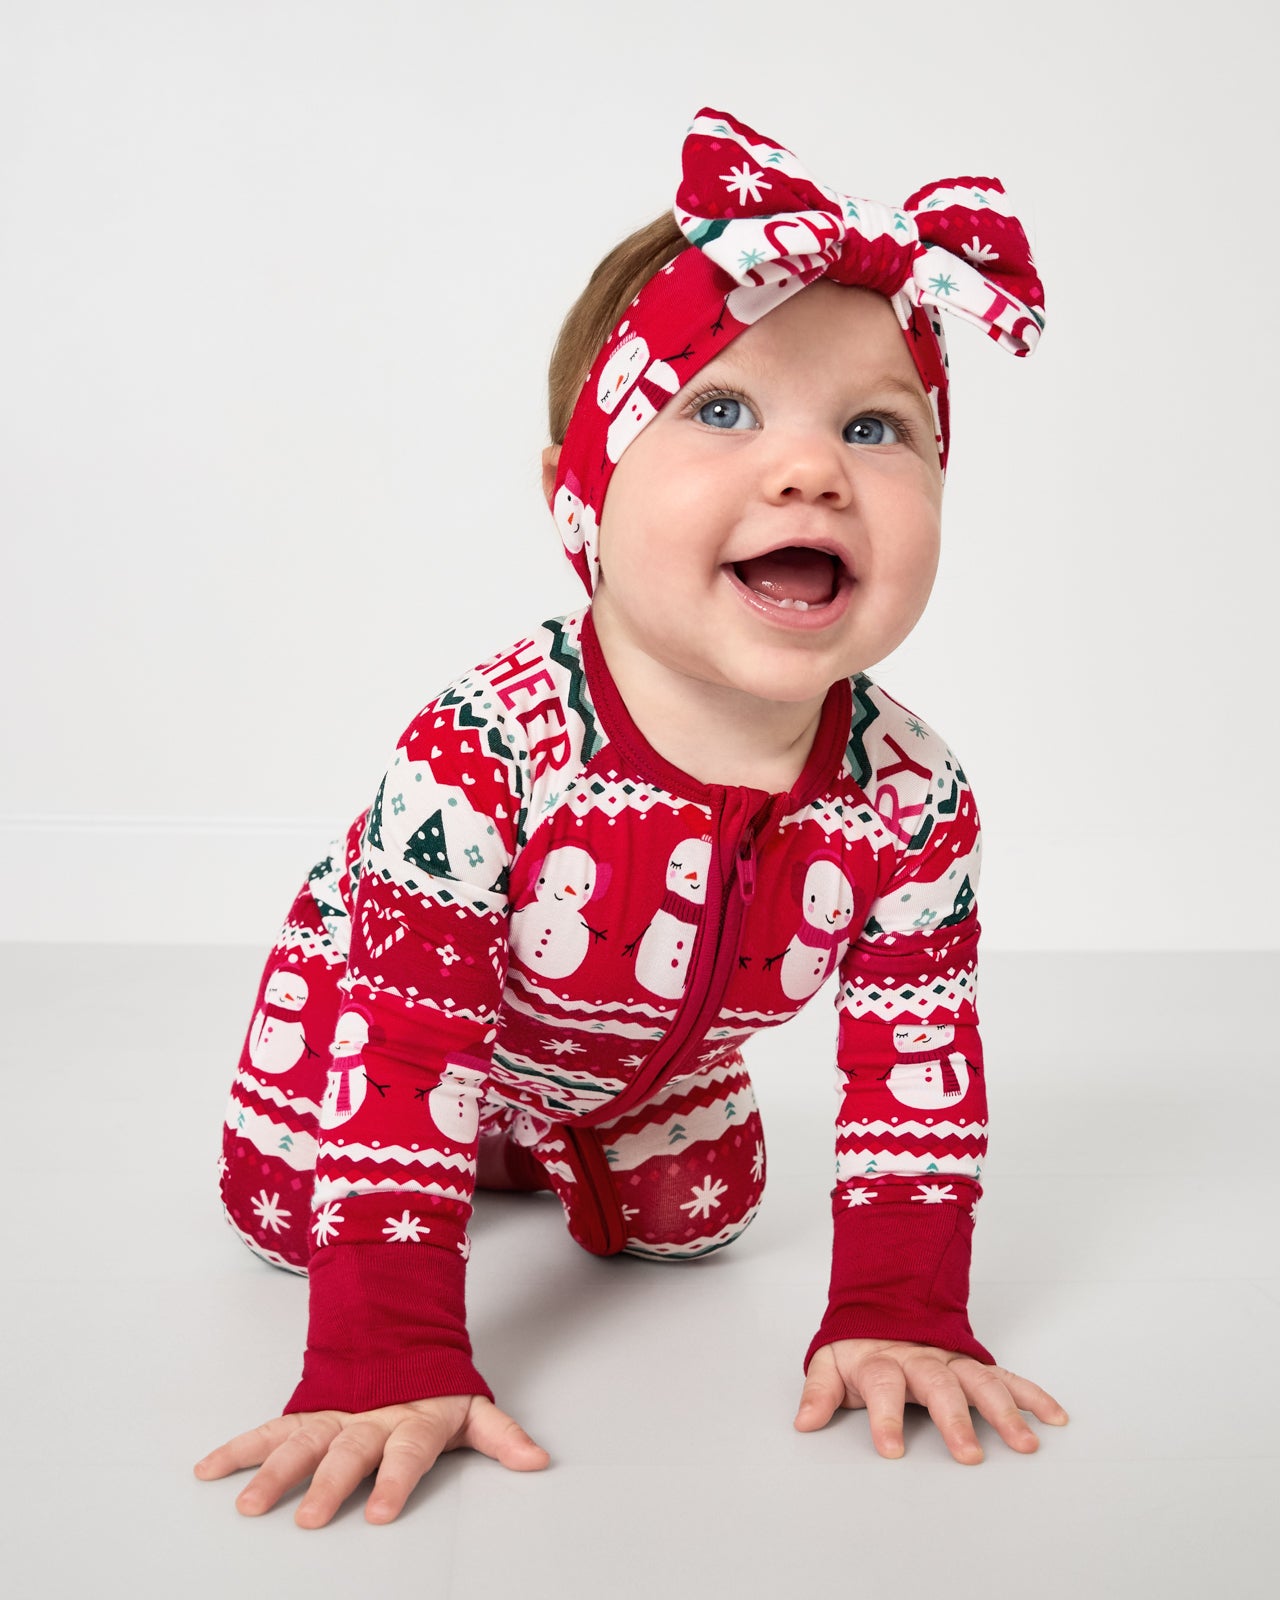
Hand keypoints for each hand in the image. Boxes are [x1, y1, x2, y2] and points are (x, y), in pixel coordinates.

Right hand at [194, 1393, 549, 1525]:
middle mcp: (369, 1418)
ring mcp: (334, 1414)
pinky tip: (208, 1470)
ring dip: (274, 1472)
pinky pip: (268, 1429)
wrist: (396, 1333)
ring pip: (301, 1442)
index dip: (396, 1481)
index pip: (406, 1453)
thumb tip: (538, 1461)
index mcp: (413, 1419)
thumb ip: (502, 1437)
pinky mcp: (305, 1411)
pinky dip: (237, 1448)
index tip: (380, 1513)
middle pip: (348, 1452)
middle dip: (328, 1485)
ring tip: (249, 1506)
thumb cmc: (434, 1386)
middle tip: (309, 1520)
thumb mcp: (472, 1408)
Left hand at [794, 1338, 1068, 1463]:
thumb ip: (819, 1392)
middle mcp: (921, 1359)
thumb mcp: (830, 1361)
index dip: (885, 1416)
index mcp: (882, 1359)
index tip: (891, 1449)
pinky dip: (1032, 1394)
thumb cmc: (858, 1345)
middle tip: (969, 1454)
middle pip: (939, 1385)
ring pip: (980, 1381)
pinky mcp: (973, 1363)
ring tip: (1025, 1443)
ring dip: (1004, 1412)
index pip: (883, 1385)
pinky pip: (1006, 1377)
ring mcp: (951, 1359)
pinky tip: (1053, 1416)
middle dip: (955, 1419)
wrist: (885, 1303)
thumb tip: (804, 1422)